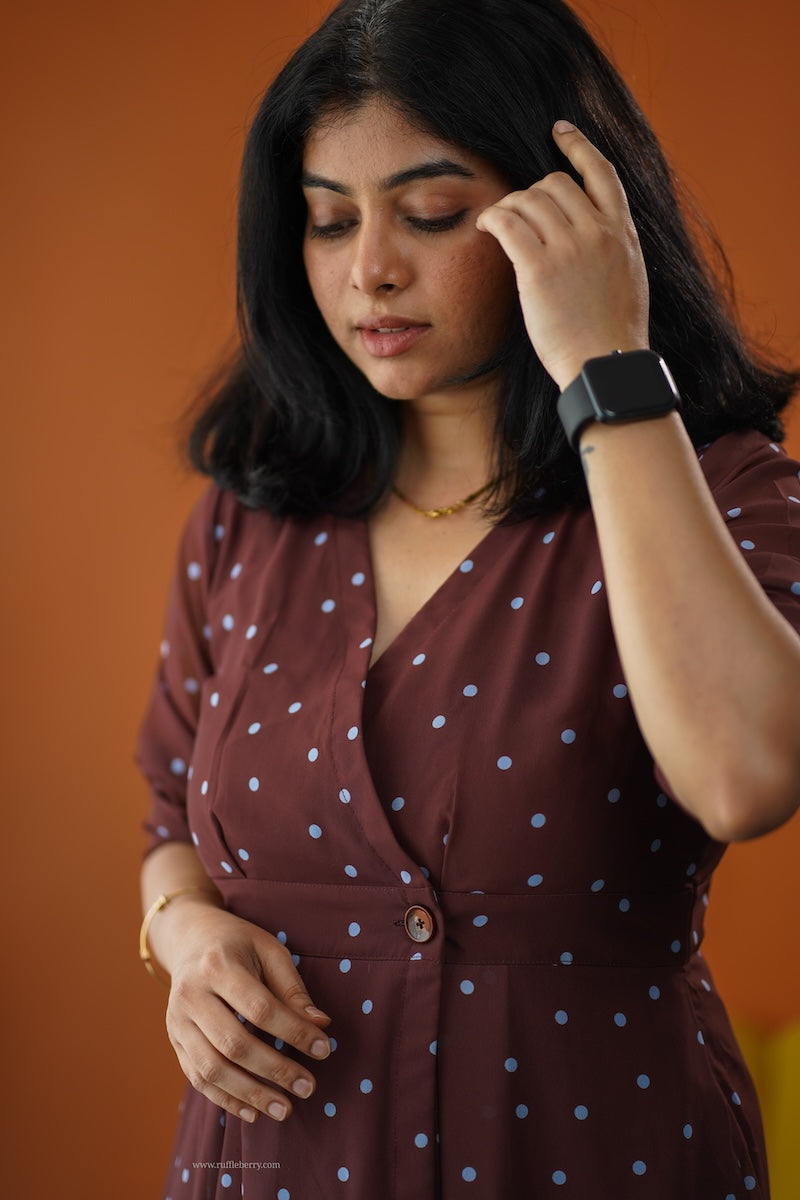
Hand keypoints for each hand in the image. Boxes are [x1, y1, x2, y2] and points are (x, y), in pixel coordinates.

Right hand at [162, 900, 331, 1123]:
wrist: (191, 941)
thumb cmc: (239, 945)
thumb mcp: (270, 951)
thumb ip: (293, 989)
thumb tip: (321, 1025)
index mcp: (218, 966)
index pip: (259, 1008)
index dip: (293, 1032)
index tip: (324, 1049)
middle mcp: (190, 995)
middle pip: (233, 1043)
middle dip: (275, 1070)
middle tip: (308, 1088)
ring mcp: (177, 1021)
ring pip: (211, 1069)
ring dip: (250, 1094)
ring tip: (285, 1110)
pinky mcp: (174, 1042)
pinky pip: (198, 1079)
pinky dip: (226, 1100)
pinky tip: (254, 1112)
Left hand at [476, 121, 649, 390]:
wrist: (604, 364)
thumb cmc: (610, 334)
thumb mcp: (628, 278)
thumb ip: (612, 248)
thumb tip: (596, 234)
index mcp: (623, 232)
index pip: (602, 172)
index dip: (578, 145)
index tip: (559, 130)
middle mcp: (598, 232)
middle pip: (555, 182)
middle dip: (531, 191)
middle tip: (516, 213)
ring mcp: (570, 247)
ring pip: (529, 198)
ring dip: (508, 206)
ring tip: (497, 224)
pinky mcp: (540, 268)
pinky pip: (508, 223)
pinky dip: (492, 218)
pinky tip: (485, 226)